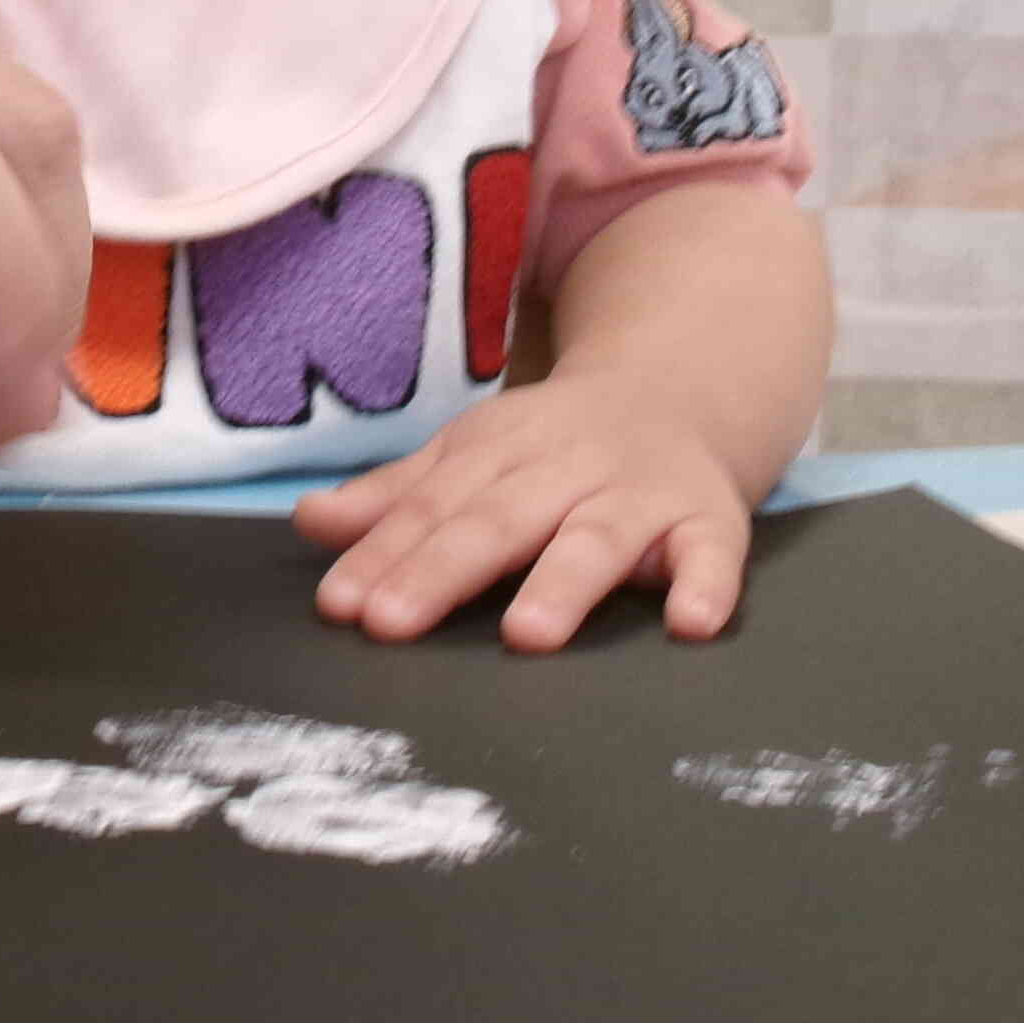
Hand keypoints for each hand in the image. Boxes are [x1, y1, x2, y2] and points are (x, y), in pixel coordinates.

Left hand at [296, 378, 754, 650]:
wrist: (680, 388)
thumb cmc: (556, 445)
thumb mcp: (473, 455)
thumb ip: (397, 496)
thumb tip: (309, 523)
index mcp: (499, 452)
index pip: (432, 506)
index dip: (384, 554)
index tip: (340, 603)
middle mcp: (566, 469)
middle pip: (498, 522)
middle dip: (442, 570)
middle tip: (391, 622)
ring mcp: (640, 494)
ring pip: (597, 539)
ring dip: (564, 584)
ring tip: (527, 634)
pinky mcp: (709, 520)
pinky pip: (714, 554)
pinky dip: (706, 586)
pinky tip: (689, 624)